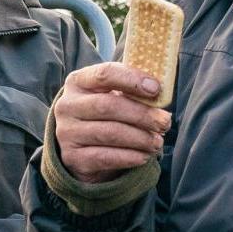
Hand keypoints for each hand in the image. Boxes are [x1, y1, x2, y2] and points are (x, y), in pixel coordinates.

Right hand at [52, 61, 170, 182]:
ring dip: (140, 138)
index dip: (132, 80)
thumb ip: (130, 89)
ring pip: (110, 133)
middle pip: (109, 106)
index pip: (105, 74)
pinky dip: (130, 157)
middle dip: (142, 115)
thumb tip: (160, 91)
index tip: (156, 88)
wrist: (78, 146)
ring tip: (157, 142)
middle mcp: (67, 105)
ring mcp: (67, 132)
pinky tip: (144, 156)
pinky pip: (106, 157)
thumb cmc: (102, 114)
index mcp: (78, 81)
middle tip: (165, 122)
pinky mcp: (72, 157)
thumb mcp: (109, 94)